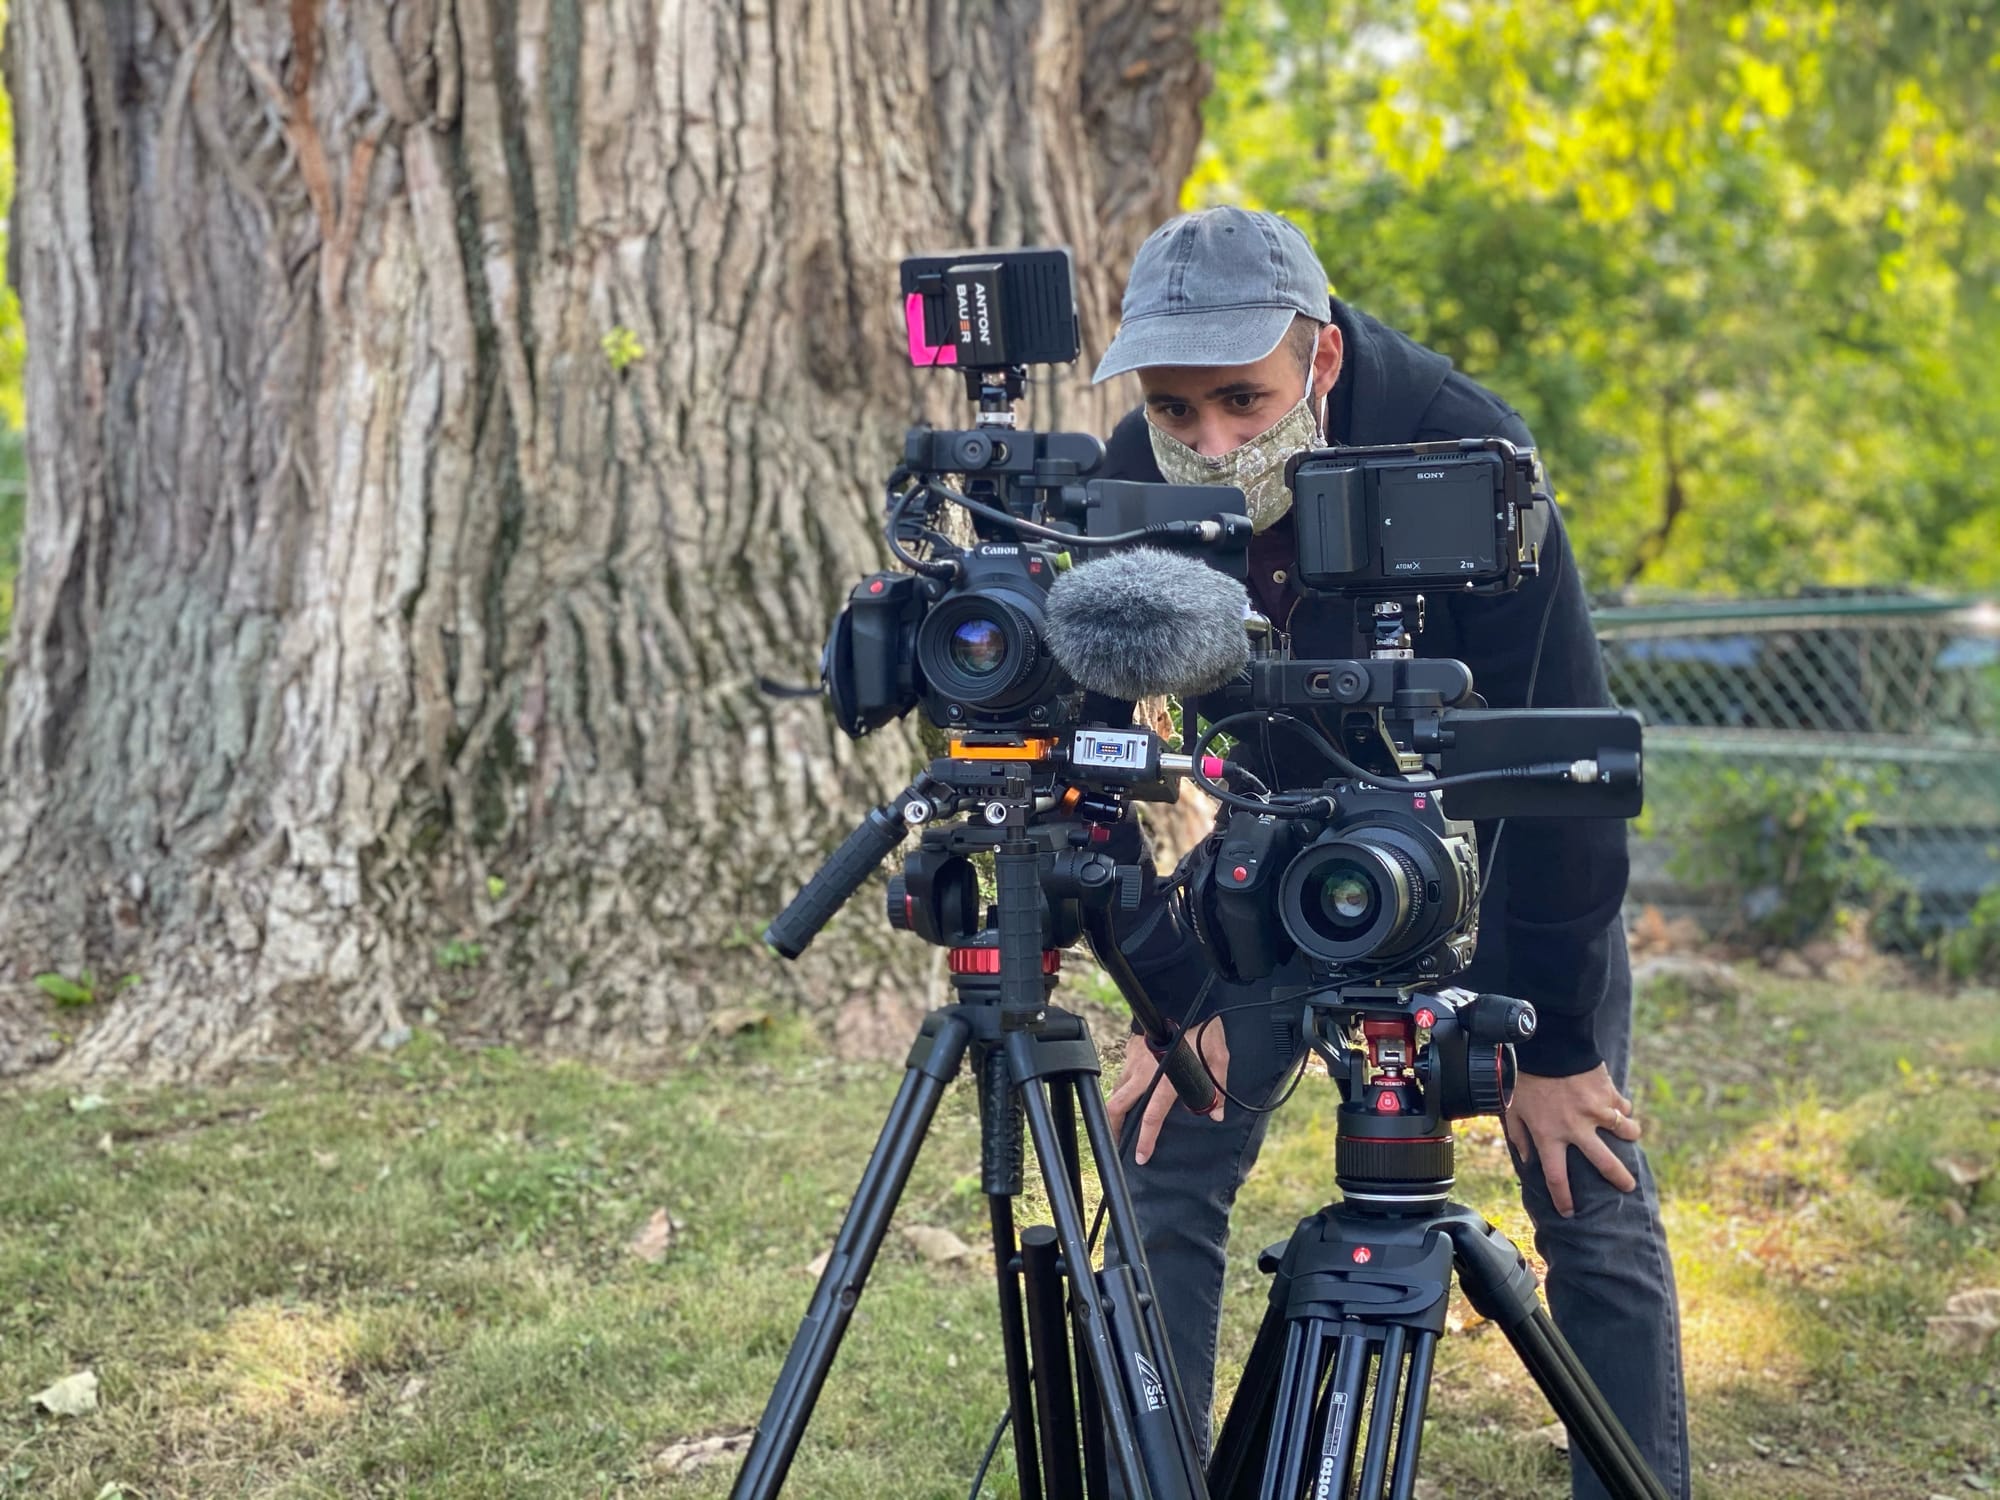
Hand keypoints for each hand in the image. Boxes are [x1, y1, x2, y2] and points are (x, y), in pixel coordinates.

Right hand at [1106, 1021, 1228, 1164]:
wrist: (1183, 993)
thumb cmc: (1203, 1025)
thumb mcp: (1218, 1056)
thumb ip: (1217, 1087)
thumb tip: (1216, 1113)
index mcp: (1166, 1077)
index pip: (1152, 1115)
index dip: (1146, 1139)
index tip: (1141, 1156)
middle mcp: (1145, 1071)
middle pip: (1118, 1105)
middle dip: (1113, 1127)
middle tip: (1115, 1143)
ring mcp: (1134, 1058)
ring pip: (1117, 1088)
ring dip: (1117, 1106)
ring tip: (1120, 1120)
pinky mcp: (1131, 1046)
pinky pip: (1123, 1071)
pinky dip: (1123, 1084)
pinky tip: (1131, 1088)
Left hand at [1503, 1064, 1643, 1217]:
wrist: (1549, 1044)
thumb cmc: (1525, 1077)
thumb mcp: (1513, 1108)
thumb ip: (1518, 1135)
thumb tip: (1526, 1158)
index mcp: (1550, 1135)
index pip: (1556, 1177)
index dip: (1563, 1199)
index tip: (1570, 1212)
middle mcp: (1576, 1128)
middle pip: (1605, 1164)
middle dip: (1620, 1179)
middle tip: (1628, 1187)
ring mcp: (1597, 1111)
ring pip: (1626, 1133)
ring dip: (1630, 1136)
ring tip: (1630, 1137)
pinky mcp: (1609, 1094)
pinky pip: (1623, 1107)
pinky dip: (1622, 1109)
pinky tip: (1618, 1108)